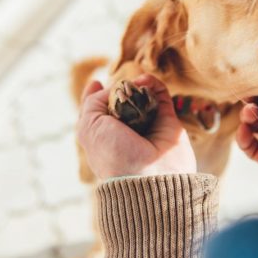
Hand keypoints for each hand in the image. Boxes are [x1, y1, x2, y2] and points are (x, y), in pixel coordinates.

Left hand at [77, 75, 195, 179]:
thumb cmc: (114, 154)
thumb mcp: (89, 127)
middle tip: (120, 84)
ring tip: (136, 82)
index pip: (98, 113)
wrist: (150, 176)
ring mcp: (148, 126)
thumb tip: (113, 88)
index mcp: (104, 136)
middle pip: (121, 101)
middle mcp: (125, 131)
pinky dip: (154, 85)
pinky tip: (146, 81)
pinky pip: (161, 96)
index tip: (96, 82)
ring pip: (142, 96)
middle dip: (119, 88)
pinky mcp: (168, 121)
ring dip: (137, 84)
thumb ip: (92, 103)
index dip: (95, 95)